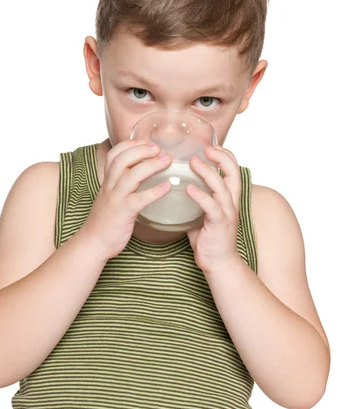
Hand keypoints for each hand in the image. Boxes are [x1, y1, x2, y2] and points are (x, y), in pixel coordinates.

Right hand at [81, 138, 172, 260]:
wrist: (93, 242)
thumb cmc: (105, 220)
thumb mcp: (110, 197)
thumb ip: (120, 185)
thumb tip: (139, 175)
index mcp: (107, 181)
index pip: (113, 155)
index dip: (129, 144)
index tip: (144, 141)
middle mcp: (110, 186)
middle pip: (122, 159)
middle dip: (141, 150)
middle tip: (158, 148)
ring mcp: (116, 199)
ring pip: (131, 175)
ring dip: (151, 165)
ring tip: (167, 160)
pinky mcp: (123, 213)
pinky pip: (140, 199)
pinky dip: (155, 191)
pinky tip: (168, 186)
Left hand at [185, 144, 241, 273]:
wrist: (218, 263)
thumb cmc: (209, 237)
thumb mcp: (203, 212)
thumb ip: (195, 198)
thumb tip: (176, 184)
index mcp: (229, 196)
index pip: (233, 168)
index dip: (225, 154)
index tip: (211, 144)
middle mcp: (231, 201)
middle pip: (233, 172)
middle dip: (221, 157)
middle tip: (205, 148)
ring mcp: (227, 212)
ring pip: (222, 186)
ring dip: (208, 172)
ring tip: (193, 162)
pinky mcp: (220, 224)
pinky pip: (212, 207)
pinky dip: (201, 196)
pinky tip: (189, 189)